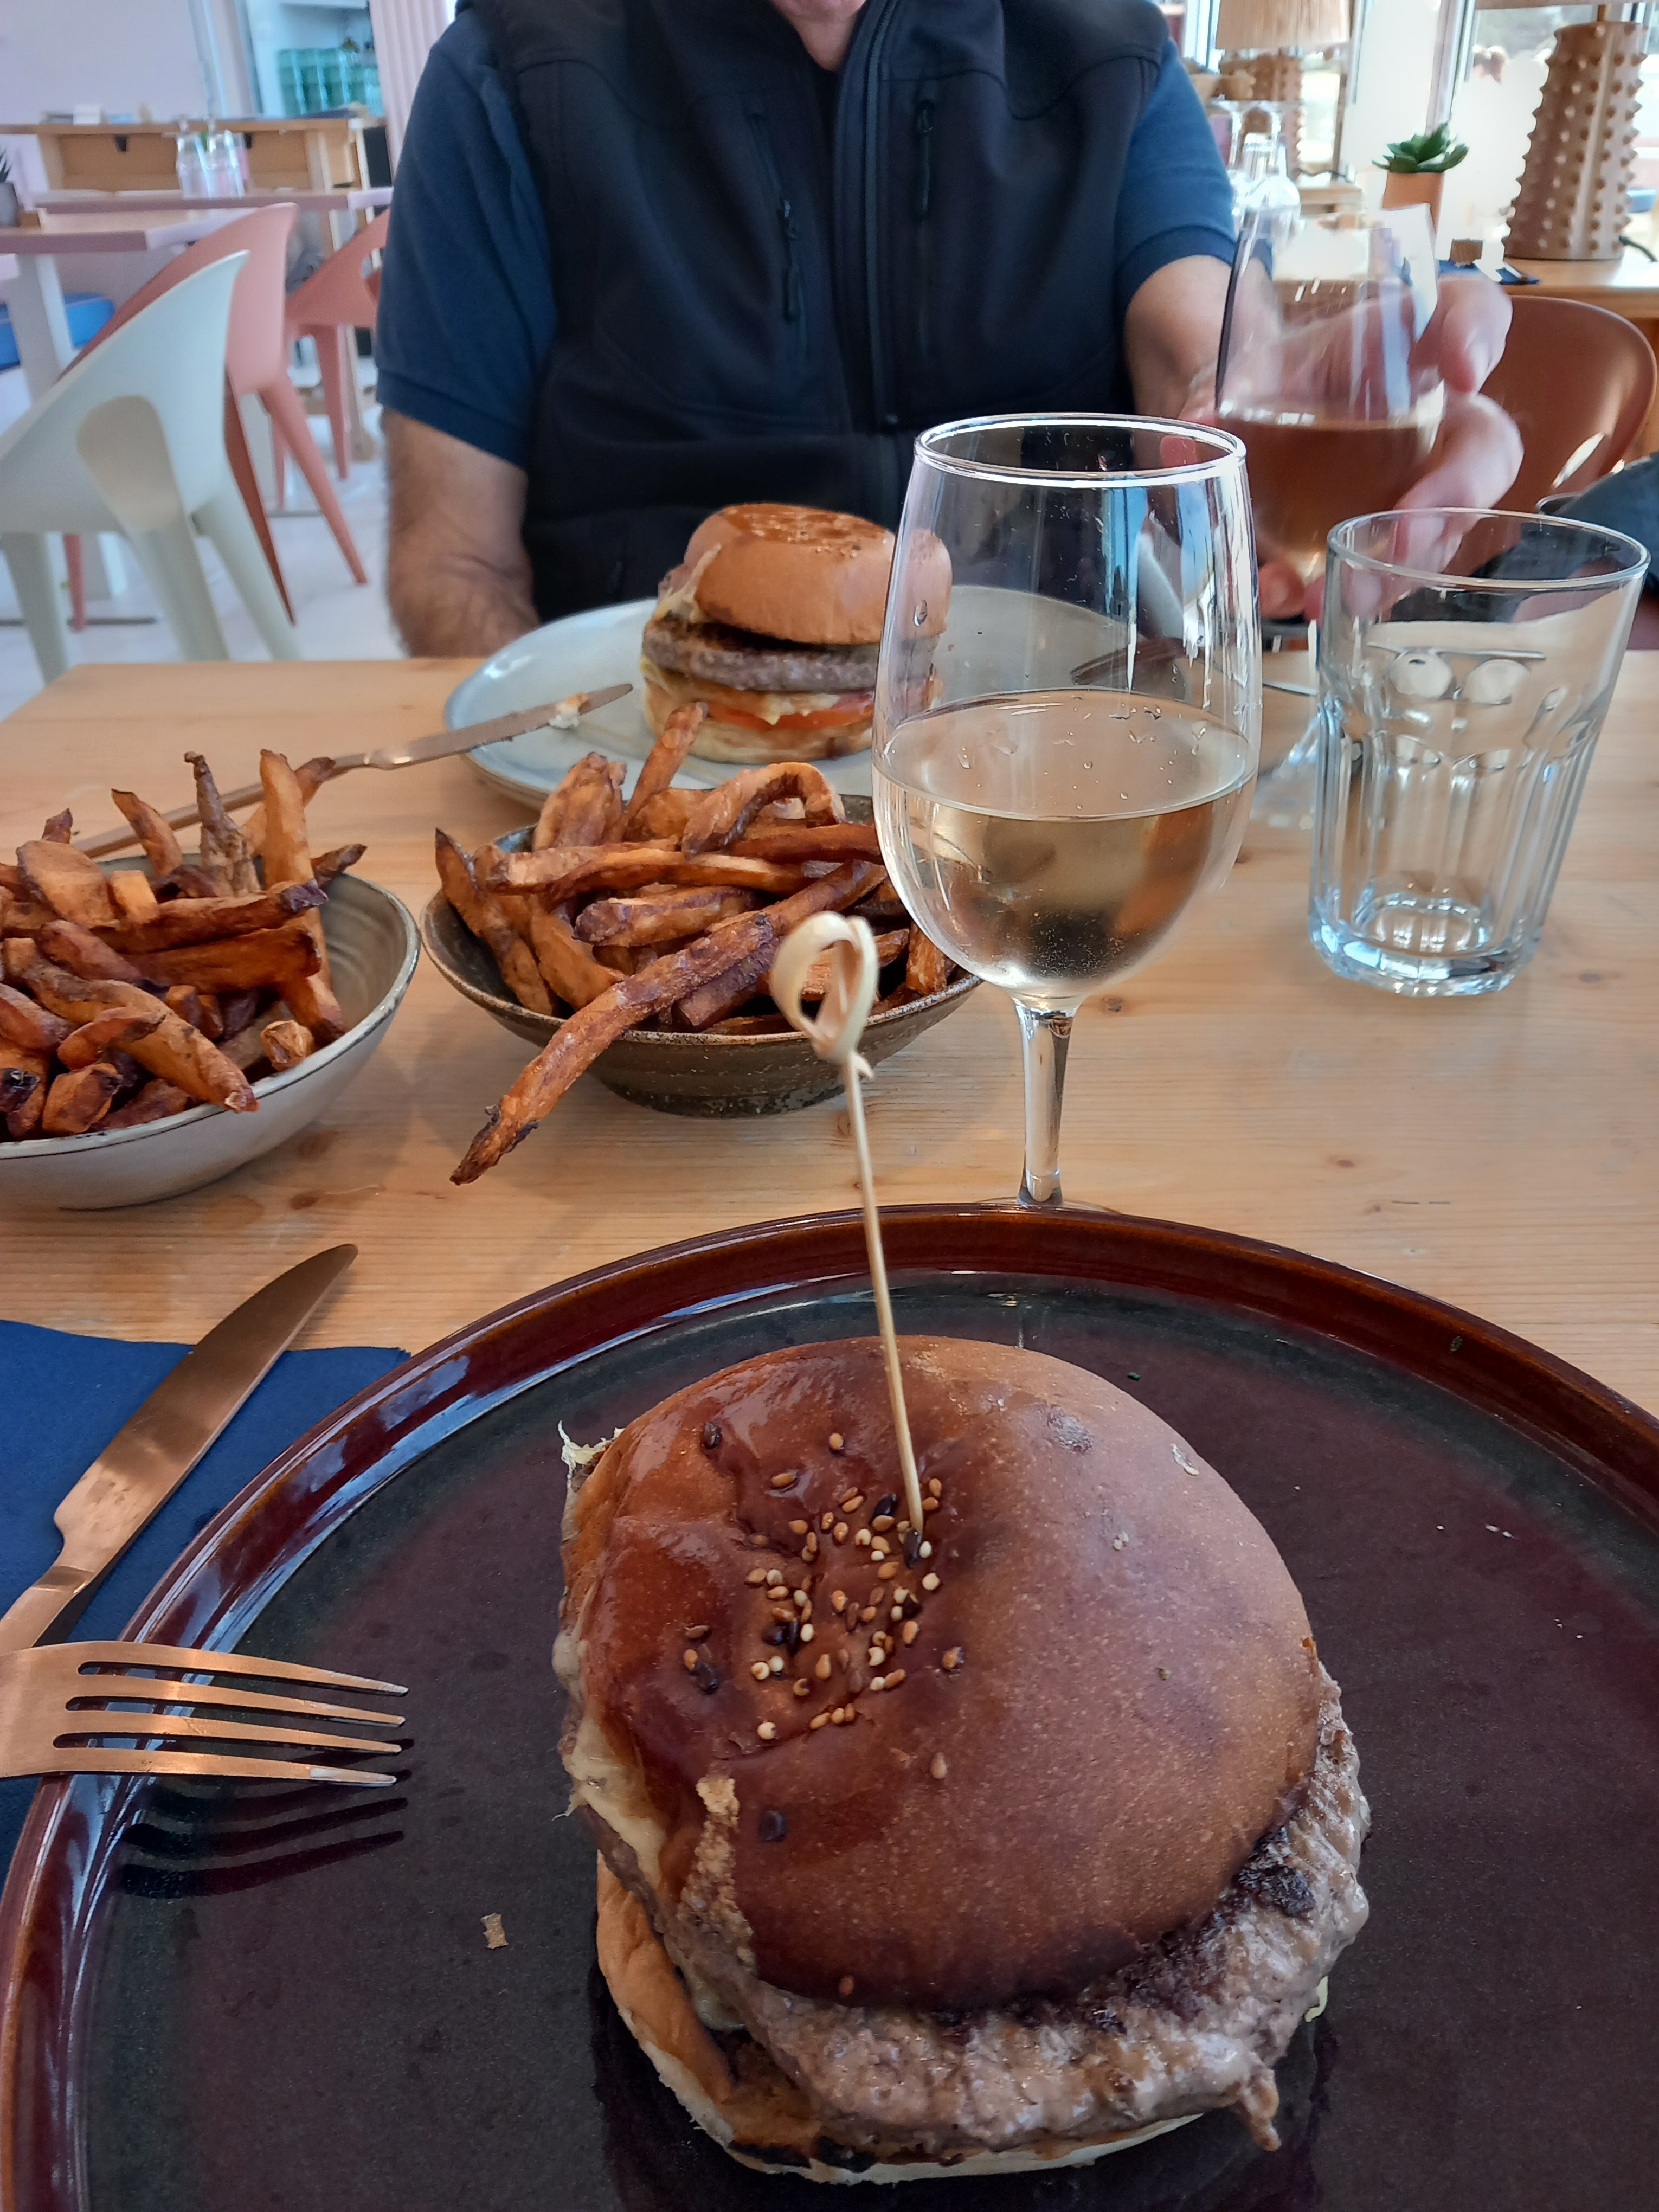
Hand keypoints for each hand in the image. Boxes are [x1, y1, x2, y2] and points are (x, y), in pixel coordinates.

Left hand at [1257, 275, 1521, 621]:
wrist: (1246, 434)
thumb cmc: (1276, 385)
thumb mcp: (1254, 368)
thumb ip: (1230, 390)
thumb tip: (1193, 427)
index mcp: (1409, 350)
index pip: (1471, 312)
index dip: (1477, 335)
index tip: (1463, 367)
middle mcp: (1435, 422)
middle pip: (1486, 450)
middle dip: (1455, 494)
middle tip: (1408, 529)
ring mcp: (1421, 489)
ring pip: (1442, 532)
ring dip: (1397, 568)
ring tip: (1346, 591)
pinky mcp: (1388, 545)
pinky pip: (1386, 576)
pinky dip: (1342, 594)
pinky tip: (1296, 598)